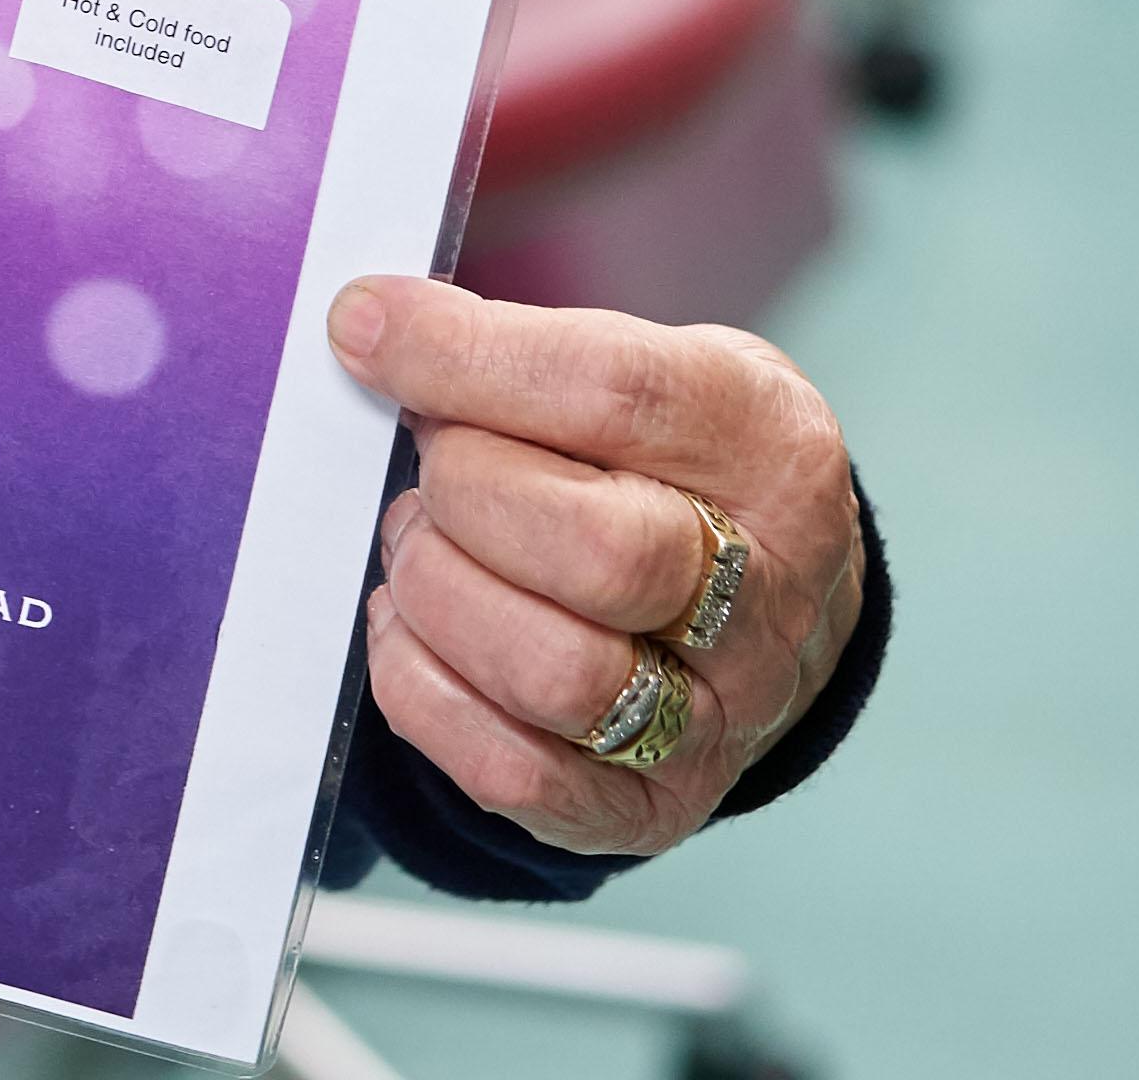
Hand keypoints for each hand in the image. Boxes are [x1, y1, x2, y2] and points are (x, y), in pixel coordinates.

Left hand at [328, 274, 865, 859]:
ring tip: (424, 542)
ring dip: (440, 592)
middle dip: (466, 492)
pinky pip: (510, 772)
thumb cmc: (672, 462)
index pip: (618, 395)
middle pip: (598, 551)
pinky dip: (422, 688)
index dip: (470, 359)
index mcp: (772, 451)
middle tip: (433, 464)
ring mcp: (718, 717)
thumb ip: (524, 350)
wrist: (762, 603)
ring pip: (551, 672)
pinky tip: (416, 627)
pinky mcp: (649, 808)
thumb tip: (371, 330)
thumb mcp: (644, 366)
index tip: (366, 329)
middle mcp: (770, 598)